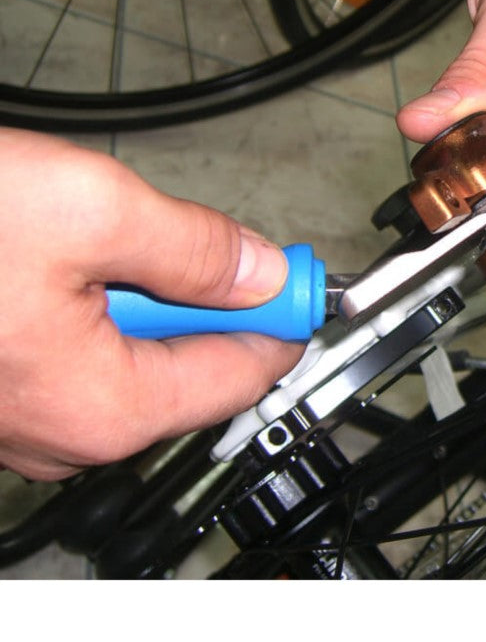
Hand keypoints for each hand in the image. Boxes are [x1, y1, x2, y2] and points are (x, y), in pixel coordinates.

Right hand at [0, 129, 302, 479]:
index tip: (301, 277)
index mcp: (103, 407)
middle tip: (201, 236)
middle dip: (208, 300)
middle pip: (188, 368)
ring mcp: (23, 416)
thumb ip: (195, 248)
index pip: (241, 373)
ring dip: (145, 294)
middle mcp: (64, 432)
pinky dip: (96, 302)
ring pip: (133, 354)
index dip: (282, 316)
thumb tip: (260, 272)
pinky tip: (61, 258)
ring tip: (98, 238)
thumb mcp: (90, 209)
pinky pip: (79, 350)